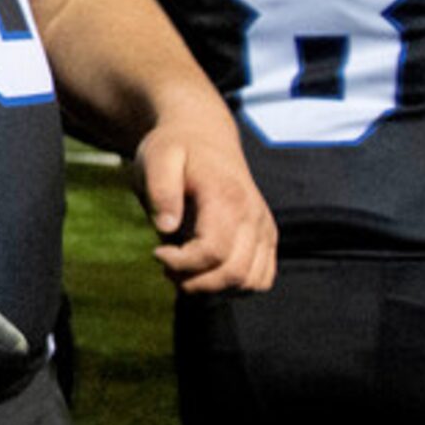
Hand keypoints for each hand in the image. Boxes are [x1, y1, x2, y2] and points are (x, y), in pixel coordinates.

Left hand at [132, 117, 277, 293]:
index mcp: (227, 196)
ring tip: (185, 268)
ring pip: (251, 283)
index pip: (213, 252)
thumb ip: (161, 190)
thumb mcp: (156, 158)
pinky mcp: (267, 236)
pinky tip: (206, 270)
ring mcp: (264, 227)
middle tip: (167, 267)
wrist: (203, 136)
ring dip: (214, 288)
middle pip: (234, 274)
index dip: (181, 264)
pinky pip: (262, 278)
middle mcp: (253, 214)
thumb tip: (167, 228)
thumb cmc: (174, 149)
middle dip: (194, 283)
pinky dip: (234, 285)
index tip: (157, 253)